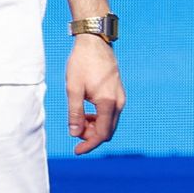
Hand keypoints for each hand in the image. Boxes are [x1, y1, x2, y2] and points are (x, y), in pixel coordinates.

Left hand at [65, 36, 122, 154]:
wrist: (94, 43)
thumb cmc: (82, 63)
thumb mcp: (73, 88)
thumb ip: (75, 112)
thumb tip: (74, 133)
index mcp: (108, 104)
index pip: (101, 134)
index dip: (89, 144)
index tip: (77, 151)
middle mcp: (119, 103)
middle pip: (107, 130)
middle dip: (91, 136)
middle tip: (74, 131)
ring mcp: (120, 98)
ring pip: (109, 122)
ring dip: (94, 127)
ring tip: (77, 121)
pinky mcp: (118, 94)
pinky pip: (110, 113)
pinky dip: (98, 118)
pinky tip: (85, 112)